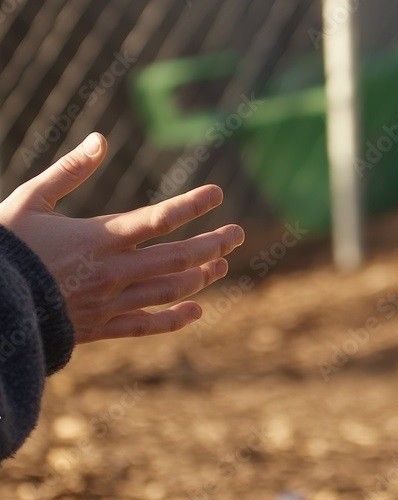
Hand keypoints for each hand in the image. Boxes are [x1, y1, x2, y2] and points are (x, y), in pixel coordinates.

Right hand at [0, 133, 244, 341]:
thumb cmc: (4, 247)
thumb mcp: (31, 199)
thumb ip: (69, 171)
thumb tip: (99, 139)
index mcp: (99, 237)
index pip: (159, 218)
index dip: (192, 205)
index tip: (217, 193)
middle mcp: (113, 271)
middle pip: (177, 257)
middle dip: (212, 244)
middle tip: (238, 234)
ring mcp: (110, 301)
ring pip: (169, 290)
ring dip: (201, 277)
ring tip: (221, 265)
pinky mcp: (101, 327)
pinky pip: (146, 324)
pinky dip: (174, 318)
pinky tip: (196, 311)